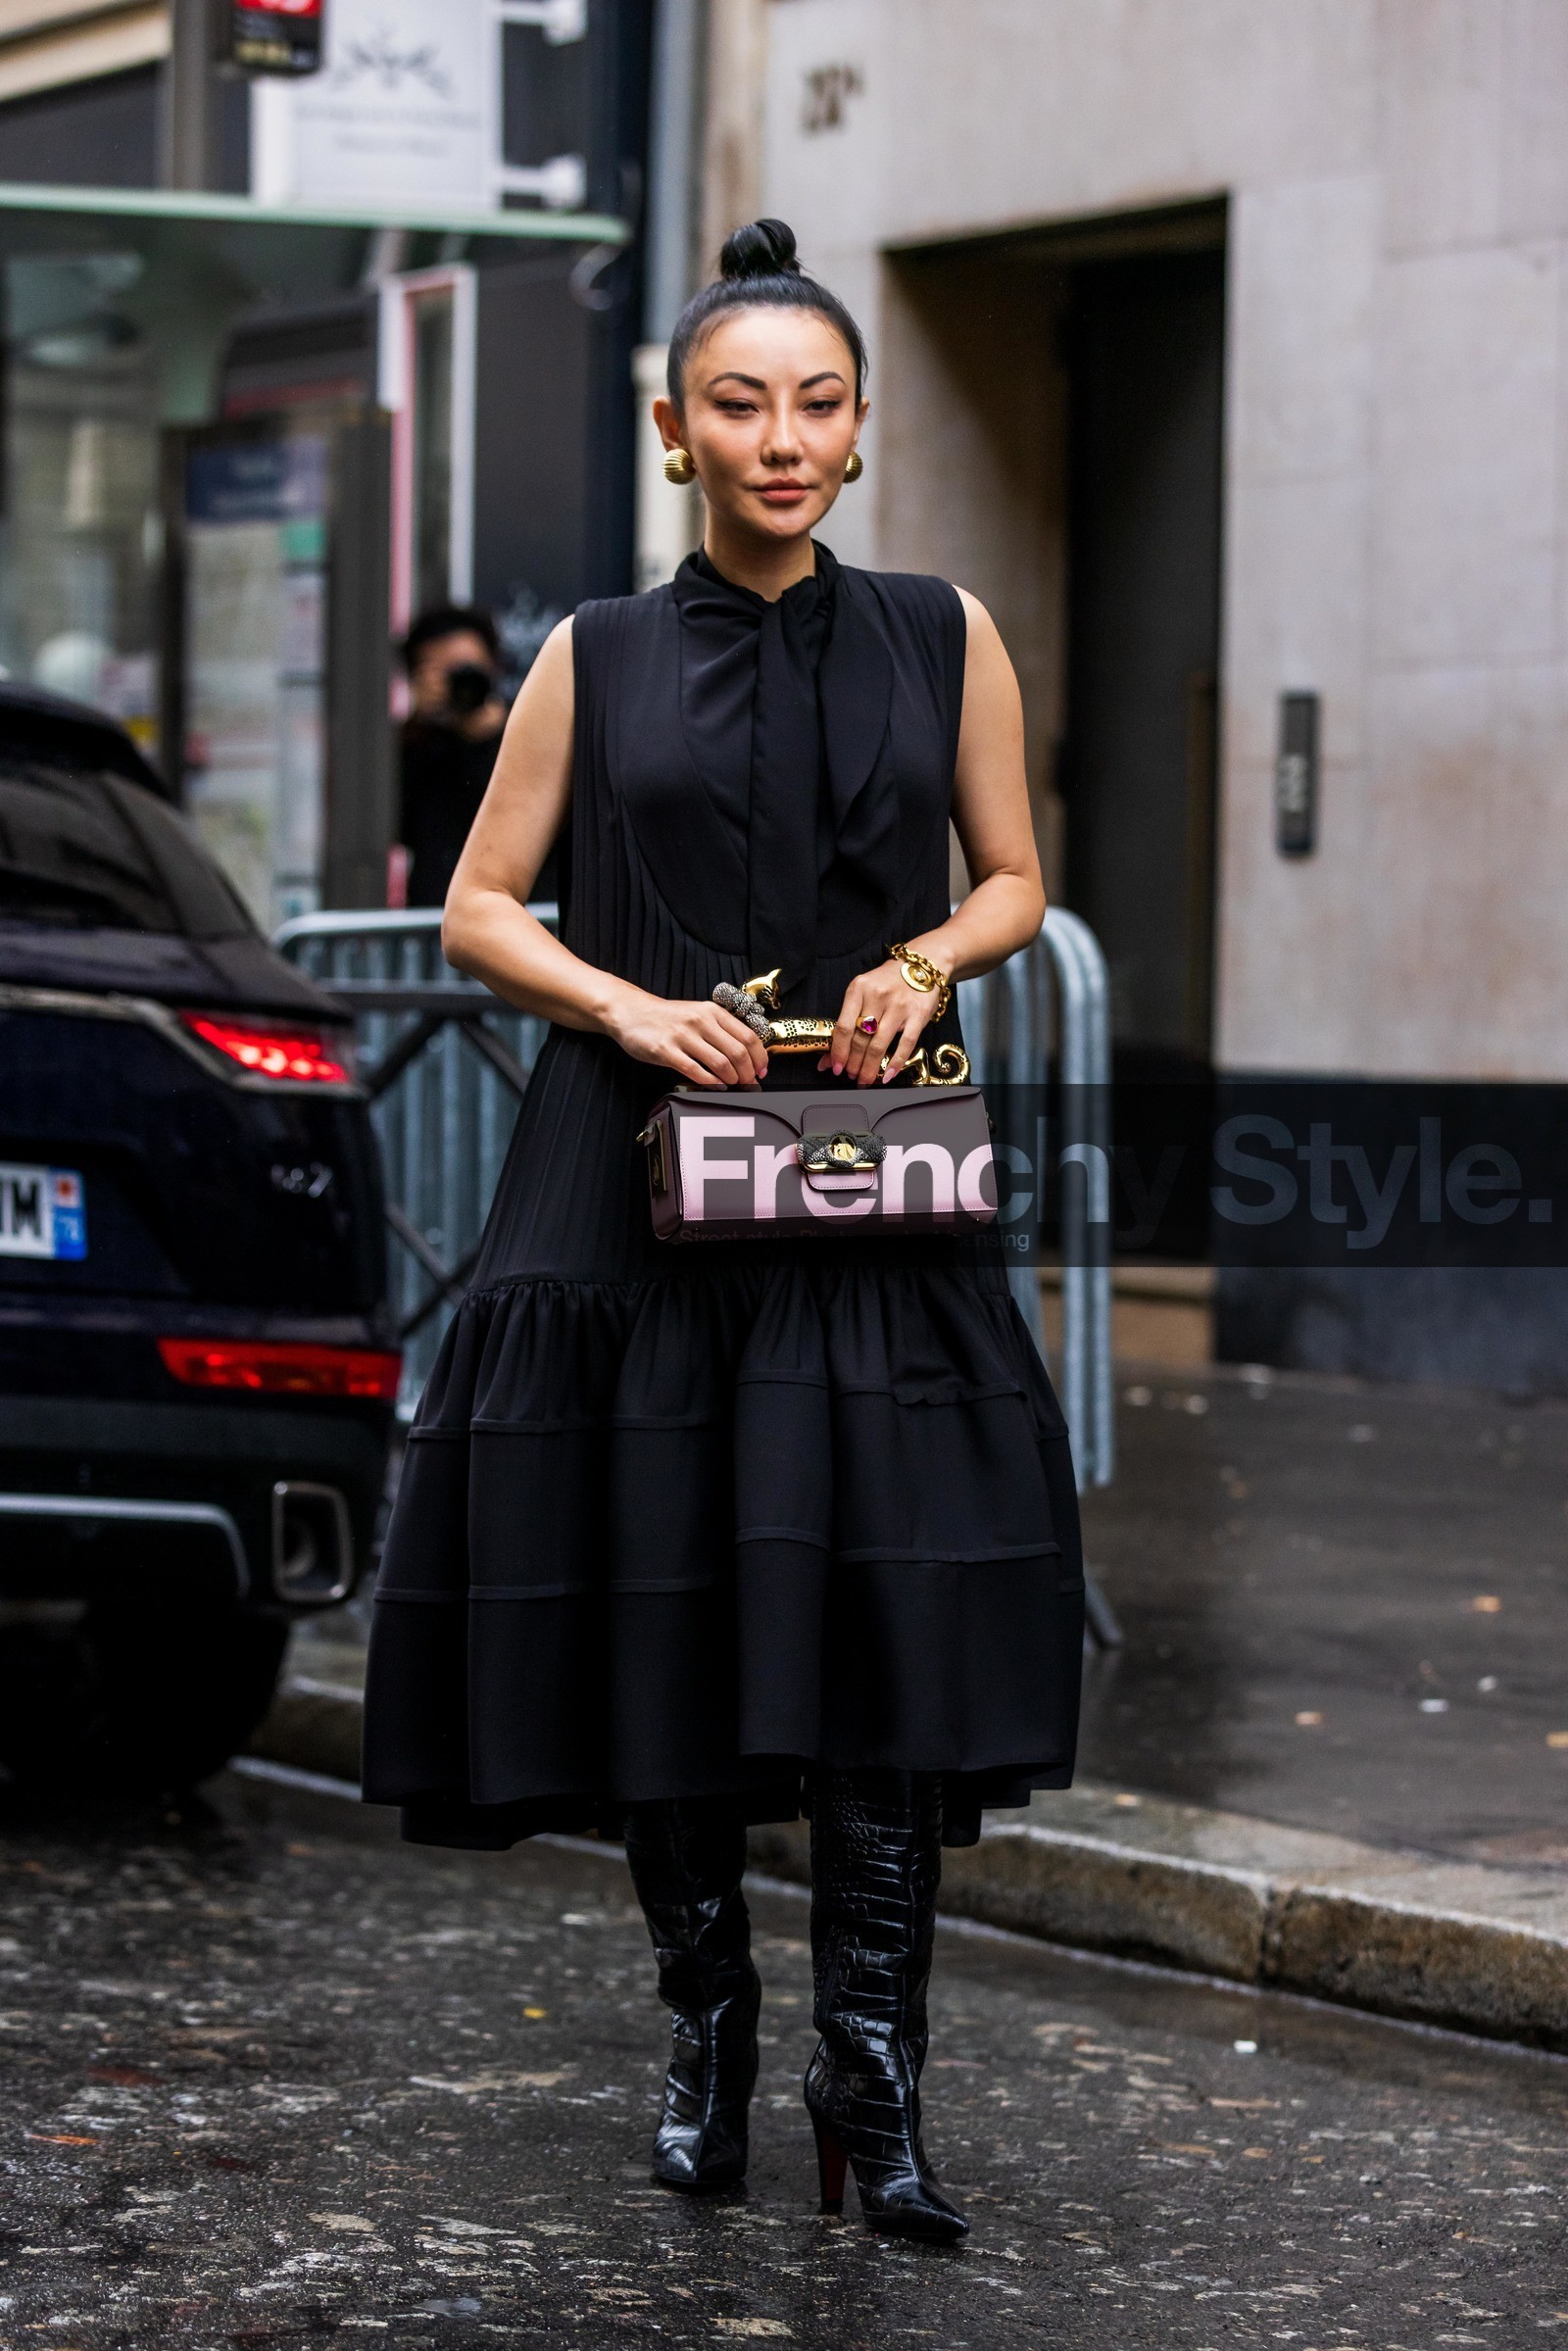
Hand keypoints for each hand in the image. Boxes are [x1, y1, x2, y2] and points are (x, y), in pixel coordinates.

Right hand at [607, 987, 768, 1088]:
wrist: (631, 1012)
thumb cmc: (666, 1017)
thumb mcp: (697, 1014)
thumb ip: (719, 1029)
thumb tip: (745, 1053)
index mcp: (712, 1012)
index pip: (748, 1036)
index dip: (759, 1058)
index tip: (761, 1071)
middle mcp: (701, 1021)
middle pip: (738, 1052)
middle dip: (748, 1073)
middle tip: (749, 1083)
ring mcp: (683, 1036)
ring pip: (720, 1063)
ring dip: (732, 1080)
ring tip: (733, 1085)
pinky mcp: (666, 1051)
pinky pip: (695, 1071)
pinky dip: (711, 1083)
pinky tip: (716, 1087)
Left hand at [820, 958, 942, 1086]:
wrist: (921, 966)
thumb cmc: (887, 983)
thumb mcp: (863, 993)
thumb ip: (847, 1021)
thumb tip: (829, 1057)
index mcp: (858, 989)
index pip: (843, 1027)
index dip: (838, 1051)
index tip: (836, 1067)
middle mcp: (878, 996)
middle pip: (860, 1038)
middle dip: (853, 1063)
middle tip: (851, 1076)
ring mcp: (899, 1006)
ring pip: (879, 1044)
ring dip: (870, 1067)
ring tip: (865, 1079)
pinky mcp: (918, 1015)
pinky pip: (905, 1044)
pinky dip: (895, 1063)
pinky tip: (887, 1075)